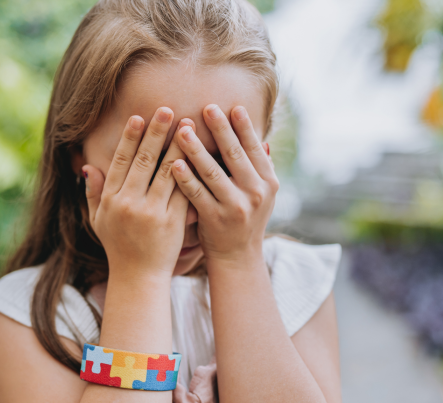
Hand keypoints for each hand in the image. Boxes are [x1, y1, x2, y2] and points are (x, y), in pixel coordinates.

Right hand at [83, 108, 193, 276]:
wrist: (138, 278)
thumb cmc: (118, 247)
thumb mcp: (97, 221)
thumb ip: (93, 193)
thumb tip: (87, 166)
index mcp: (111, 199)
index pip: (120, 160)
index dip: (130, 137)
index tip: (139, 117)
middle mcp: (129, 203)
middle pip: (144, 160)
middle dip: (157, 133)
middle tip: (168, 109)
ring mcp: (151, 212)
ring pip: (167, 172)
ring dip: (179, 146)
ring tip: (189, 125)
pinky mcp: (172, 222)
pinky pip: (183, 191)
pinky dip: (192, 172)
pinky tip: (200, 156)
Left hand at [171, 104, 277, 264]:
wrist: (238, 257)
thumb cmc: (245, 218)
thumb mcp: (262, 195)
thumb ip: (261, 168)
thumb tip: (263, 140)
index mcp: (268, 182)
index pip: (254, 148)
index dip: (243, 126)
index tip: (231, 106)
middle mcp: (255, 193)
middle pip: (234, 155)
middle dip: (220, 129)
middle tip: (206, 107)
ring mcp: (235, 207)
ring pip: (213, 172)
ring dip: (196, 149)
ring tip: (182, 130)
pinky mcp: (215, 219)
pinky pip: (196, 194)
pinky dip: (185, 178)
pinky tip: (173, 163)